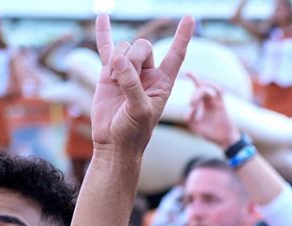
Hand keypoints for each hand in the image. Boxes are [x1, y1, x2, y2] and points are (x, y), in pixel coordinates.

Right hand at [90, 14, 193, 154]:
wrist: (114, 142)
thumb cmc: (134, 131)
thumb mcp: (140, 110)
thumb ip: (132, 85)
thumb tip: (119, 60)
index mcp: (163, 81)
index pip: (176, 54)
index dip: (182, 36)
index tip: (189, 18)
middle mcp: (148, 73)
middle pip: (143, 46)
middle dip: (134, 58)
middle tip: (125, 79)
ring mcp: (128, 71)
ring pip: (124, 48)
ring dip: (117, 62)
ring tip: (114, 83)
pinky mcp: (109, 73)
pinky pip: (106, 48)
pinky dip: (104, 33)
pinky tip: (102, 16)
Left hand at [184, 75, 240, 147]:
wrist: (223, 140)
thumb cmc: (209, 133)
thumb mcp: (194, 126)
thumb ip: (189, 117)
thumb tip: (189, 108)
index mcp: (202, 103)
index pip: (197, 88)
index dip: (194, 77)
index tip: (188, 72)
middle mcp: (209, 100)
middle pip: (201, 88)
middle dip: (195, 95)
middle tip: (191, 104)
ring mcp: (216, 102)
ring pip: (208, 89)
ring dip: (200, 92)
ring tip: (194, 102)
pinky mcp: (222, 105)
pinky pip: (219, 92)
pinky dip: (216, 88)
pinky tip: (211, 89)